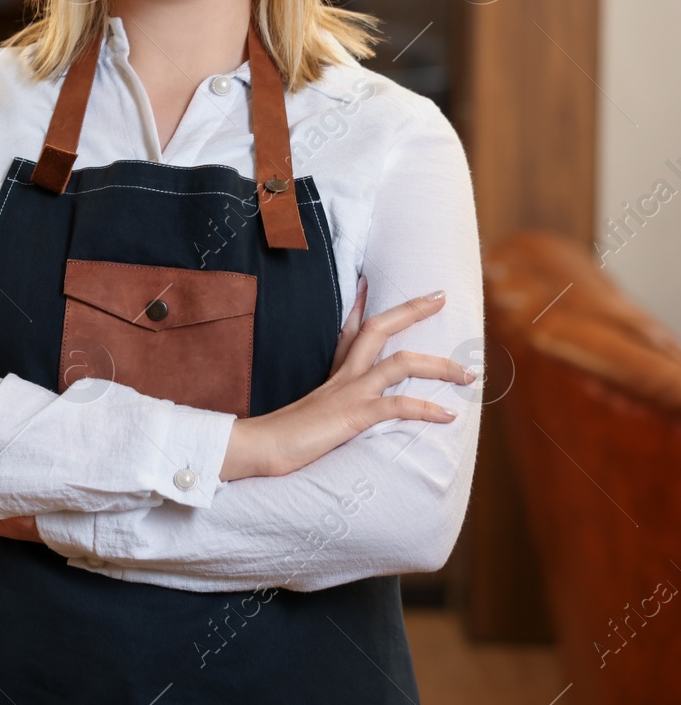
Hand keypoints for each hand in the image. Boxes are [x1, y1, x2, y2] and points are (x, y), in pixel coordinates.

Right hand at [220, 284, 476, 481]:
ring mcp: (350, 392)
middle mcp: (344, 376)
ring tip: (468, 374)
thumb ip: (328, 406)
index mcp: (333, 374)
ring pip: (402, 364)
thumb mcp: (310, 414)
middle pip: (378, 328)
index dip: (362, 303)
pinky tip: (447, 415)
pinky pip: (398, 405)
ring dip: (440, 366)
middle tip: (440, 296)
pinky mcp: (354, 414)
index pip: (350, 330)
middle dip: (412, 310)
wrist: (260, 448)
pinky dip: (427, 409)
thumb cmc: (283, 437)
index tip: (371, 280)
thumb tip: (335, 414)